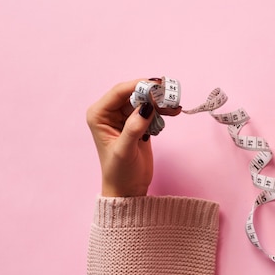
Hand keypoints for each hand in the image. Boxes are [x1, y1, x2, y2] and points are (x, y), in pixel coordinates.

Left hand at [86, 79, 181, 196]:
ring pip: (144, 101)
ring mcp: (125, 117)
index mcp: (99, 115)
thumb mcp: (125, 150)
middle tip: (170, 94)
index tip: (157, 85)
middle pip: (133, 94)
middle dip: (152, 93)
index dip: (138, 85)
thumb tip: (146, 107)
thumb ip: (134, 127)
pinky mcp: (138, 124)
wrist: (128, 189)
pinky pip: (151, 111)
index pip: (119, 92)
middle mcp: (110, 113)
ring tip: (175, 105)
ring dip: (160, 102)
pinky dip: (163, 110)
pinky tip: (174, 111)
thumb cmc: (119, 172)